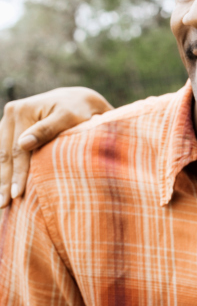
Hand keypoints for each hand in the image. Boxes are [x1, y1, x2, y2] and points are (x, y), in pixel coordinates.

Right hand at [0, 87, 111, 206]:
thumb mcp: (68, 118)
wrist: (79, 100)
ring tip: (1, 203)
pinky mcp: (10, 128)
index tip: (17, 195)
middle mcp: (12, 113)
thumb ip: (47, 129)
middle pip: (5, 154)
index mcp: (22, 110)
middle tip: (3, 205)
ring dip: (0, 178)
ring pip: (1, 154)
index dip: (17, 174)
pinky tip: (3, 186)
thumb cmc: (79, 111)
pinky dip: (3, 169)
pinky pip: (3, 152)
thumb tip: (23, 144)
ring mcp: (8, 120)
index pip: (17, 150)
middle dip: (4, 181)